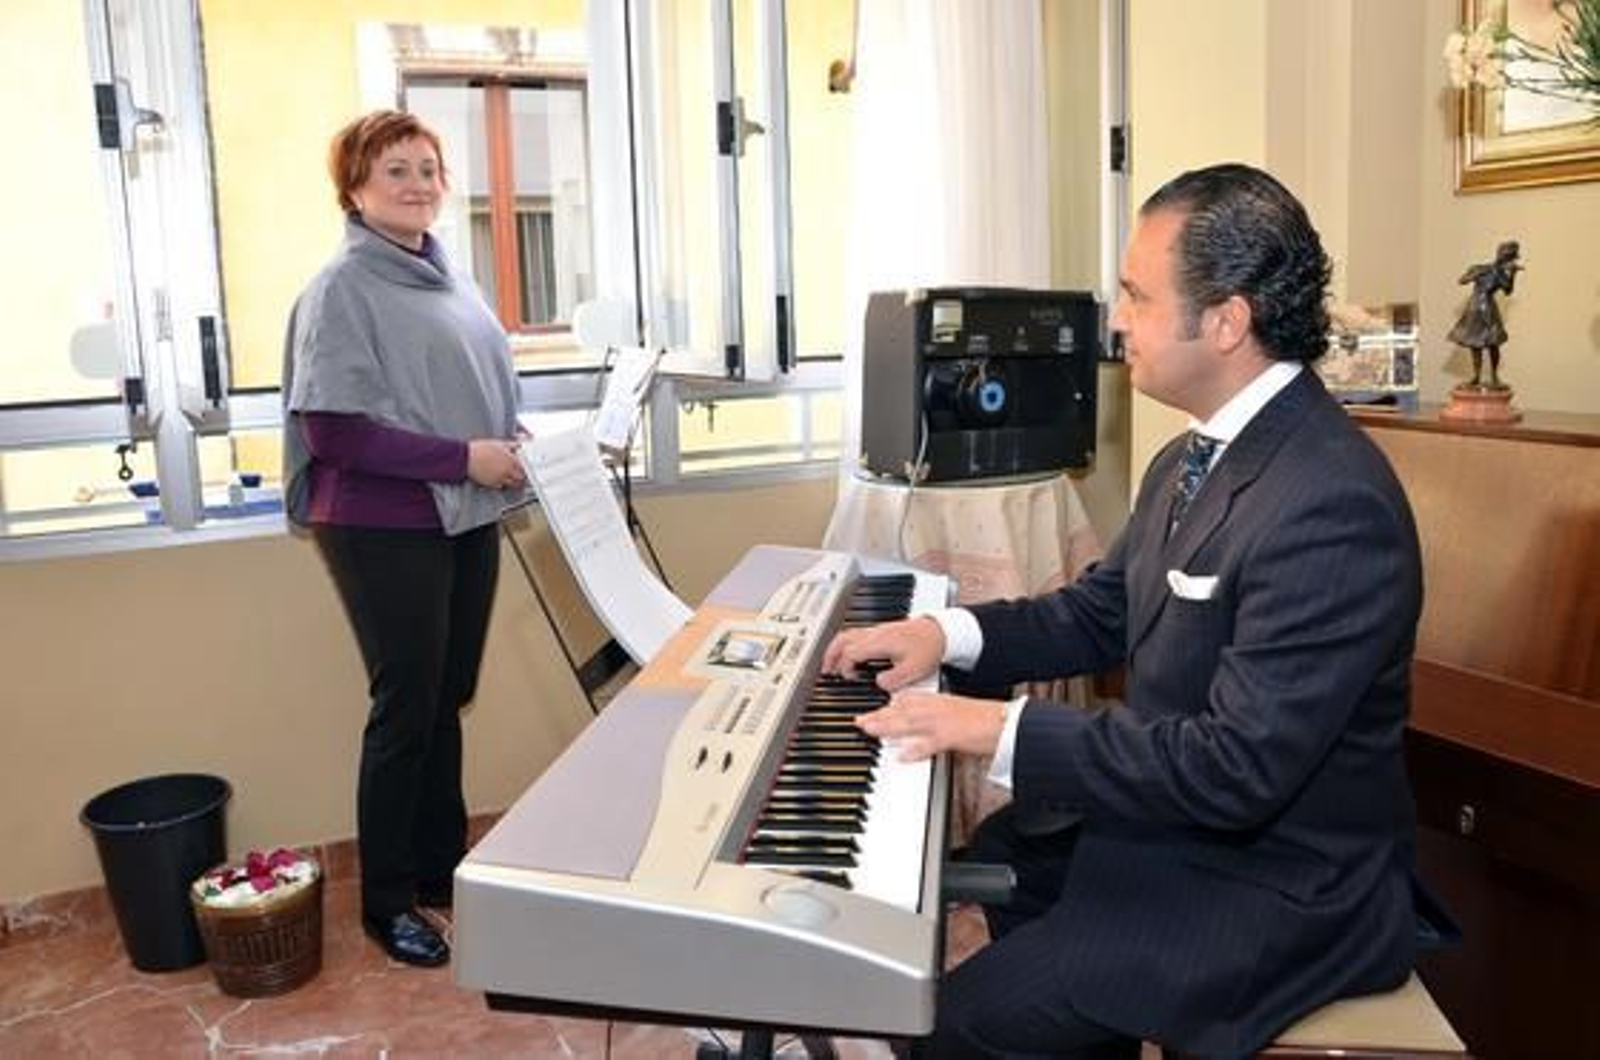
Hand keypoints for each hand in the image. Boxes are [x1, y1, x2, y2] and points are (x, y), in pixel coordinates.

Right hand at [466, 439, 526, 490]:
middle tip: (522, 472)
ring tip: (512, 477)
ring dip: (515, 481)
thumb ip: (512, 445)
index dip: (528, 465)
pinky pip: (503, 486)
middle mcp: (507, 470)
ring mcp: (501, 478)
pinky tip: (501, 478)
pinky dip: (504, 483)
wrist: (465, 458)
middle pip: (522, 477)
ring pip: (514, 484)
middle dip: (523, 475)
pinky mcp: (493, 484)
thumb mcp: (499, 443)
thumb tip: (521, 444)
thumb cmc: (480, 449)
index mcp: (510, 459)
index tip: (529, 465)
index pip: (526, 465)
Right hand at [821, 616, 944, 691]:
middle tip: (825, 669)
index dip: (845, 667)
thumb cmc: (929, 647)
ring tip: (833, 662)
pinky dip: (847, 644)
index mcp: (879, 643)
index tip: (848, 678)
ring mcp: (878, 630)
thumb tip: (878, 683)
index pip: (851, 653)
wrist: (941, 631)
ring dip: (837, 648)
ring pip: (848, 634)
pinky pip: (857, 634)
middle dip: (830, 654)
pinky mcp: (882, 630)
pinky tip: (852, 654)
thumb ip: (891, 681)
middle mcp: (875, 634)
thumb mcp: (912, 671)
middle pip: (843, 639)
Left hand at [856, 690, 1008, 761]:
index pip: (907, 701)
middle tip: (860, 722)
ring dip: (888, 726)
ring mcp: (944, 721)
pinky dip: (916, 750)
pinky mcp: (953, 736)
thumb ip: (933, 721)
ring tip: (870, 730)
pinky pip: (930, 744)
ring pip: (910, 722)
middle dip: (880, 716)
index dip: (887, 707)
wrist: (1007, 722)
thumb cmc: (985, 721)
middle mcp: (938, 708)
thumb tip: (915, 735)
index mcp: (939, 701)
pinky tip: (902, 756)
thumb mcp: (955, 714)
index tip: (871, 713)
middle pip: (902, 711)